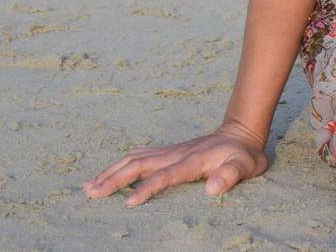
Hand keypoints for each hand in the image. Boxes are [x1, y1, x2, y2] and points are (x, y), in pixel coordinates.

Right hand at [83, 122, 267, 205]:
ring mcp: (171, 151)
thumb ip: (231, 176)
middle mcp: (176, 154)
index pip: (165, 176)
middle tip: (91, 192)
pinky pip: (140, 156)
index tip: (128, 203)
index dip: (147, 188)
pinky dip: (121, 164)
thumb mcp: (246, 166)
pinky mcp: (168, 152)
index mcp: (192, 161)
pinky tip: (109, 172)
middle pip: (139, 165)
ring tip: (89, 185)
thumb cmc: (244, 154)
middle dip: (114, 178)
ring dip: (111, 171)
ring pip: (135, 159)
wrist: (241, 132)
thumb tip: (212, 189)